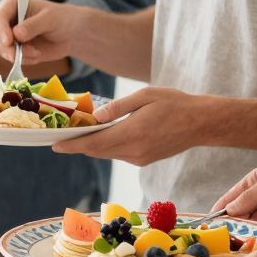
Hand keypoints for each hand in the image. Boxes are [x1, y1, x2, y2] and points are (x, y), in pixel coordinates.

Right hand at [0, 0, 92, 65]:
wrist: (71, 34)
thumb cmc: (61, 19)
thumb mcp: (51, 19)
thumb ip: (34, 25)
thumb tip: (16, 34)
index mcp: (11, 4)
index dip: (1, 29)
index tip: (9, 41)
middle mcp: (6, 19)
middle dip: (7, 47)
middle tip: (19, 55)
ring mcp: (8, 35)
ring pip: (1, 48)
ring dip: (17, 55)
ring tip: (36, 53)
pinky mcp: (14, 49)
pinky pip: (11, 58)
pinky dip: (23, 60)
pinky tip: (37, 54)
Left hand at [52, 87, 214, 165]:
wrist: (202, 123)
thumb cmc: (175, 103)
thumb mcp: (145, 96)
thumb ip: (118, 107)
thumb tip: (96, 117)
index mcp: (132, 133)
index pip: (94, 143)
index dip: (72, 145)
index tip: (54, 145)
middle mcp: (134, 151)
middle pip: (97, 151)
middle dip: (77, 146)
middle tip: (60, 139)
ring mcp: (139, 158)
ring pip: (107, 154)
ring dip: (92, 146)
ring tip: (77, 136)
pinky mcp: (145, 160)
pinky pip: (119, 154)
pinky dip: (107, 147)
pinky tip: (102, 137)